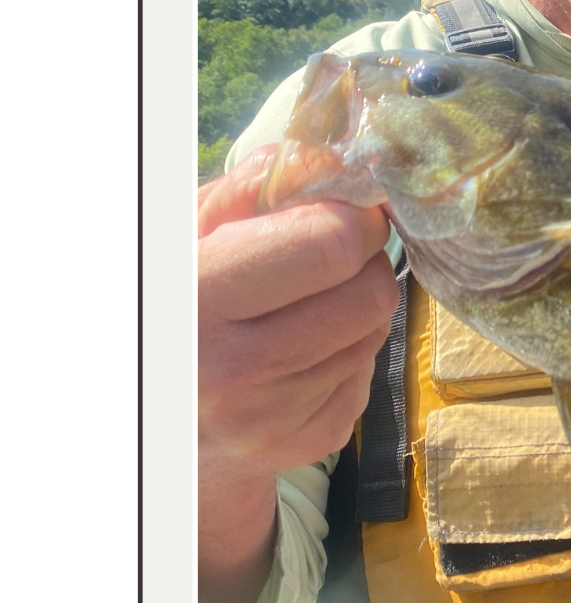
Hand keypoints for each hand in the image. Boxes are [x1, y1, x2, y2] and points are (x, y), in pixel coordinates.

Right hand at [197, 147, 397, 602]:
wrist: (163, 421)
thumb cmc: (172, 308)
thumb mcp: (181, 241)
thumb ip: (244, 193)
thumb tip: (324, 161)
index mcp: (199, 302)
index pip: (329, 246)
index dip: (354, 216)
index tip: (348, 207)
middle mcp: (240, 370)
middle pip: (369, 292)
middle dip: (363, 260)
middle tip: (331, 253)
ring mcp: (280, 416)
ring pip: (375, 331)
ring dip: (356, 305)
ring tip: (304, 303)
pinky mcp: (315, 442)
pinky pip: (367, 372)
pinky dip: (348, 350)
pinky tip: (301, 349)